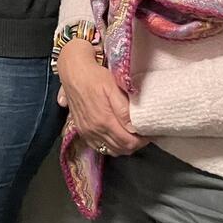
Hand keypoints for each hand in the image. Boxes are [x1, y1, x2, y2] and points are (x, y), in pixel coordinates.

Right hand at [56, 39, 147, 155]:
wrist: (73, 71)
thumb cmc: (95, 76)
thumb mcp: (113, 88)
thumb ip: (123, 109)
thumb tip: (134, 127)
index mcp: (104, 121)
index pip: (128, 142)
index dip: (142, 141)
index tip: (149, 133)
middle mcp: (94, 130)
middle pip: (121, 149)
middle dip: (135, 144)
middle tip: (143, 134)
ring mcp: (86, 131)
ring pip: (110, 150)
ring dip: (123, 146)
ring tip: (131, 135)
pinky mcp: (81, 129)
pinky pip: (98, 147)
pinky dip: (109, 146)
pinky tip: (115, 136)